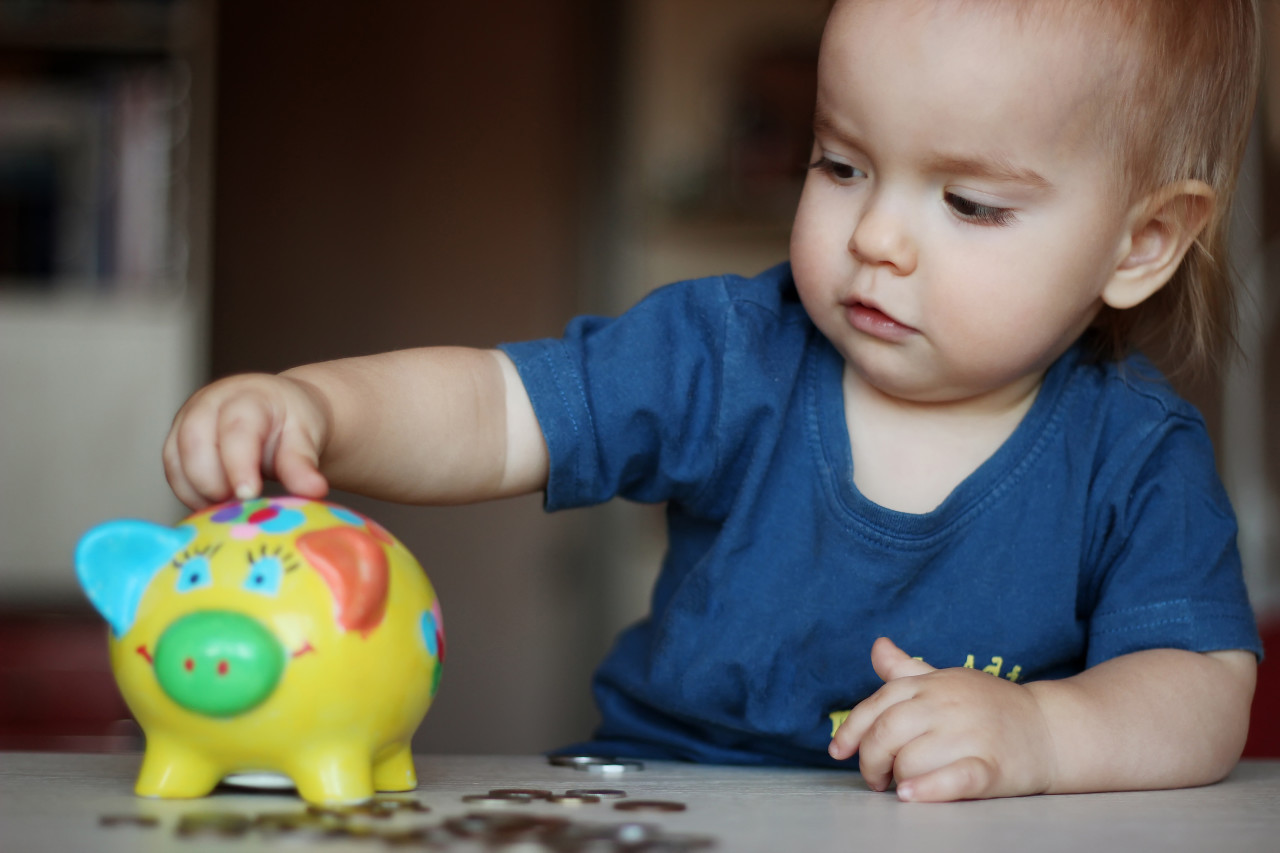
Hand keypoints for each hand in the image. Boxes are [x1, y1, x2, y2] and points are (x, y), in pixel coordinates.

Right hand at [163, 373, 331, 508]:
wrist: (278, 409)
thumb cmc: (291, 421)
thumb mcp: (305, 437)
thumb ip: (303, 463)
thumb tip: (314, 490)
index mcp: (248, 397)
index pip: (236, 429)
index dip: (238, 464)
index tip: (247, 495)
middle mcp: (210, 403)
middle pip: (195, 441)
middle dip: (213, 481)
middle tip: (239, 504)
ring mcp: (187, 419)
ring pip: (176, 458)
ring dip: (199, 491)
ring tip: (229, 507)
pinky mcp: (176, 440)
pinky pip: (172, 471)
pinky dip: (190, 493)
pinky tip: (214, 505)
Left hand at [829, 637, 1055, 801]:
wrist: (1051, 729)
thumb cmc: (990, 706)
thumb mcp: (947, 679)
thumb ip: (906, 669)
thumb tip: (877, 646)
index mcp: (931, 684)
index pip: (876, 705)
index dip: (851, 730)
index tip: (839, 751)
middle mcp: (946, 706)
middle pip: (885, 734)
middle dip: (870, 761)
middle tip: (875, 778)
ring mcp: (970, 735)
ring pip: (910, 760)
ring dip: (898, 778)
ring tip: (902, 784)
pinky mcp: (992, 767)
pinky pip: (952, 778)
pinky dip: (926, 789)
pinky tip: (910, 795)